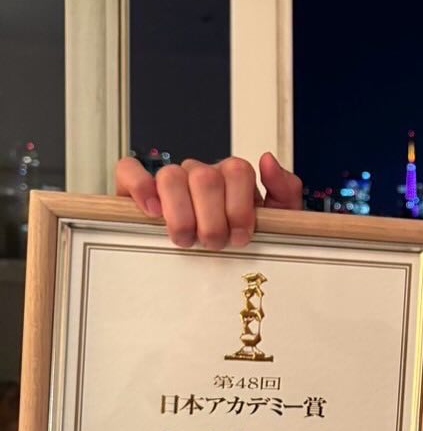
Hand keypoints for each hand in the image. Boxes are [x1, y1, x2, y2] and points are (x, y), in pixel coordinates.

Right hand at [113, 151, 302, 248]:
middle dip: (212, 219)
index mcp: (233, 177)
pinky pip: (129, 170)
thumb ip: (285, 191)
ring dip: (181, 214)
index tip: (241, 236)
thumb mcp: (277, 221)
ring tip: (187, 239)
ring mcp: (170, 179)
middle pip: (205, 177)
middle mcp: (201, 174)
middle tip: (214, 244)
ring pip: (171, 176)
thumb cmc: (241, 241)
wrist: (218, 269)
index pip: (237, 170)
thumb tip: (267, 161)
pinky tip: (152, 211)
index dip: (240, 206)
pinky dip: (139, 186)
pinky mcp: (137, 189)